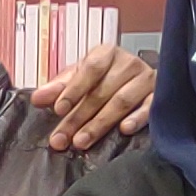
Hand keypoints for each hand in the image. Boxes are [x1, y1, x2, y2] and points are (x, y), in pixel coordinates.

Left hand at [32, 43, 157, 150]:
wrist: (138, 79)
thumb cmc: (104, 78)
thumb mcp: (79, 78)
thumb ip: (58, 87)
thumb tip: (37, 98)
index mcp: (106, 53)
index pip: (89, 69)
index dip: (73, 89)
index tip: (59, 109)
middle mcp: (128, 63)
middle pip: (101, 92)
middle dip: (78, 117)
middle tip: (62, 138)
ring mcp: (146, 78)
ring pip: (121, 102)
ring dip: (100, 123)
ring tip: (82, 141)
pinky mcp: (159, 95)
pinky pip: (150, 106)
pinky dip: (137, 118)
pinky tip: (124, 130)